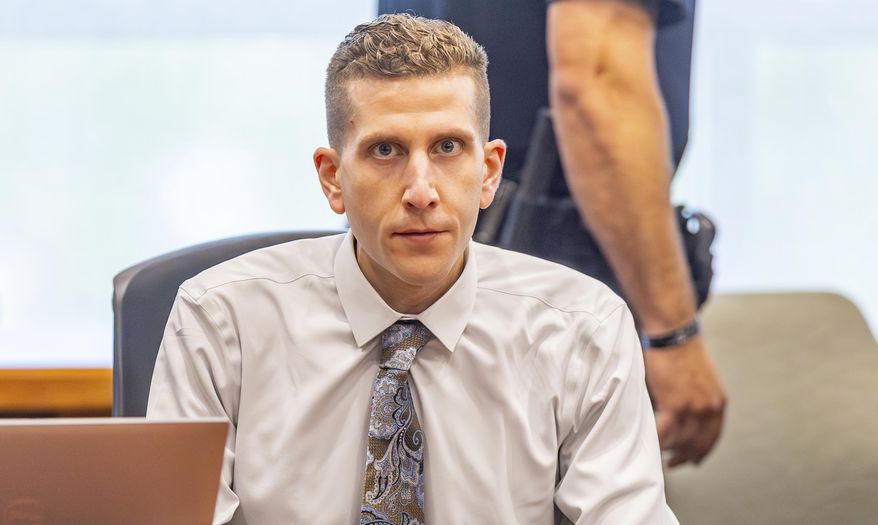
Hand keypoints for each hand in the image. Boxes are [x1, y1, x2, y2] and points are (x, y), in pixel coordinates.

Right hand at [643, 335, 725, 466]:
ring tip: (659, 449)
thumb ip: (698, 397)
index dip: (703, 451)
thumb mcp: (700, 378)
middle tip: (674, 463)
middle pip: (698, 443)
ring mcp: (692, 406)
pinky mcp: (674, 403)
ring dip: (669, 448)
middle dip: (686, 456)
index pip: (713, 436)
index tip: (694, 460)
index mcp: (719, 401)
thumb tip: (687, 412)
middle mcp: (709, 407)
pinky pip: (666, 431)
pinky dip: (658, 439)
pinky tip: (652, 441)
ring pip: (681, 440)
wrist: (674, 334)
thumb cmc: (681, 351)